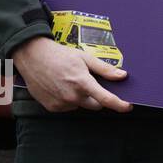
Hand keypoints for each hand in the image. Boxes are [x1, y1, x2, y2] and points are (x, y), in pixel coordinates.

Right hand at [12, 36, 130, 112]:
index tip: (128, 107)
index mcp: (82, 82)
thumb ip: (105, 69)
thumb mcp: (85, 58)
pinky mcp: (52, 107)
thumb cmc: (60, 55)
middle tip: (90, 83)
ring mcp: (61, 103)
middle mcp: (72, 96)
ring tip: (72, 81)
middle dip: (97, 97)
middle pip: (95, 105)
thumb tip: (122, 75)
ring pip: (80, 106)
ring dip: (81, 98)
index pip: (105, 99)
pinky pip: (67, 107)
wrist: (34, 57)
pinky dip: (69, 100)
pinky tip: (62, 87)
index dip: (119, 104)